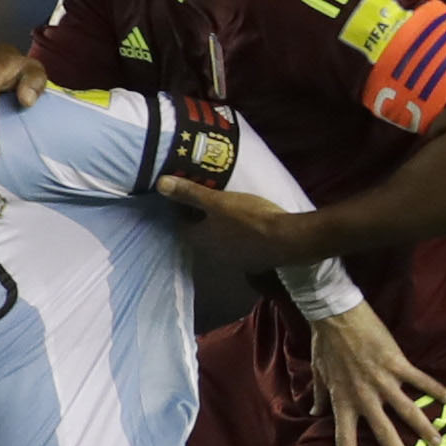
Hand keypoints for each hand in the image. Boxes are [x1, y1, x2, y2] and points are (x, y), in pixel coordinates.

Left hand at [153, 177, 311, 270]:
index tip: (186, 196)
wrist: (286, 239)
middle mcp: (211, 254)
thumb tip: (159, 184)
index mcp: (200, 239)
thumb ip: (189, 193)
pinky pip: (237, 246)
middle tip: (206, 201)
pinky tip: (246, 226)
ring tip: (226, 211)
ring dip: (219, 229)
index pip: (181, 225)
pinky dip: (236, 236)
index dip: (181, 210)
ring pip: (218, 241)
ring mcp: (231, 260)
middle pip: (199, 235)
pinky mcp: (250, 261)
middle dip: (200, 220)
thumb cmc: (249, 217)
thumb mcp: (217, 200)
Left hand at [305, 299, 445, 445]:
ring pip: (406, 411)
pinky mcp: (396, 363)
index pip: (344, 437)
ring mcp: (381, 381)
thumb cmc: (325, 345)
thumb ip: (320, 396)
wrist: (337, 316)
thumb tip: (312, 412)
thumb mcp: (318, 374)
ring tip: (436, 443)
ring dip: (422, 428)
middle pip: (382, 432)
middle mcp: (363, 396)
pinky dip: (434, 389)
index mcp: (343, 401)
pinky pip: (418, 380)